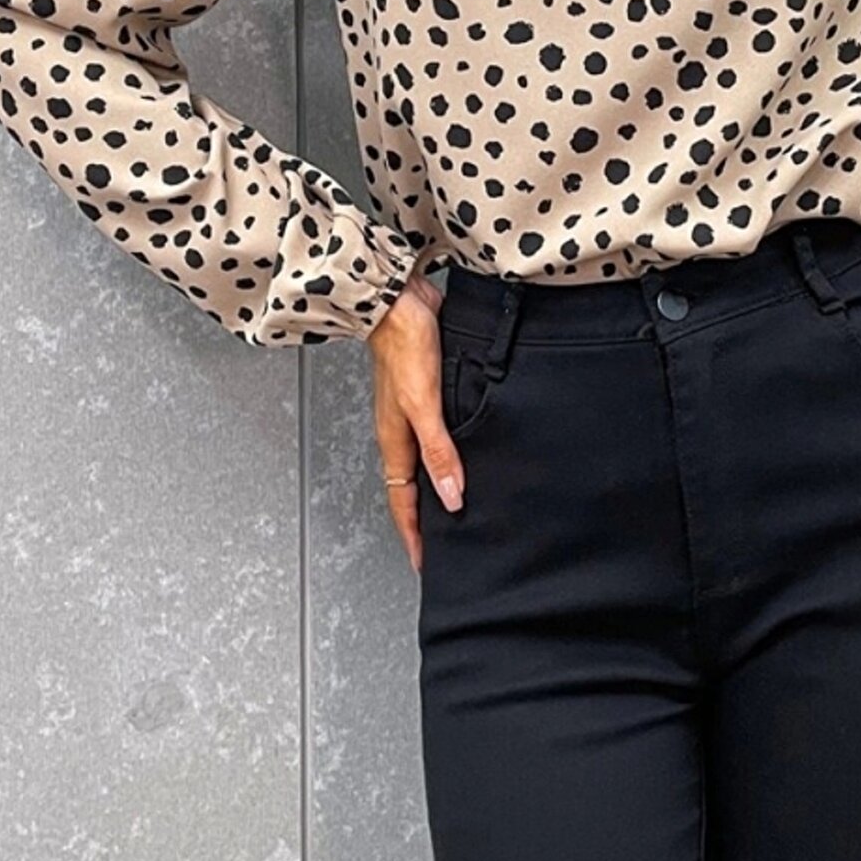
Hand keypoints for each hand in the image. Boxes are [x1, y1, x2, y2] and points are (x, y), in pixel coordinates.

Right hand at [366, 272, 465, 573]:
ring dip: (437, 485)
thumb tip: (453, 496)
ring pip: (423, 460)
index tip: (425, 563)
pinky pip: (437, 433)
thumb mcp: (422, 405)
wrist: (399, 296)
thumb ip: (438, 451)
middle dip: (423, 519)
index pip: (403, 502)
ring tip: (456, 506)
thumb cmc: (403, 344)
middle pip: (411, 486)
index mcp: (394, 440)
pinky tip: (466, 450)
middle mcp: (401, 430)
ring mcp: (413, 410)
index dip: (414, 534)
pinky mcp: (428, 390)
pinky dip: (448, 452)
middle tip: (442, 545)